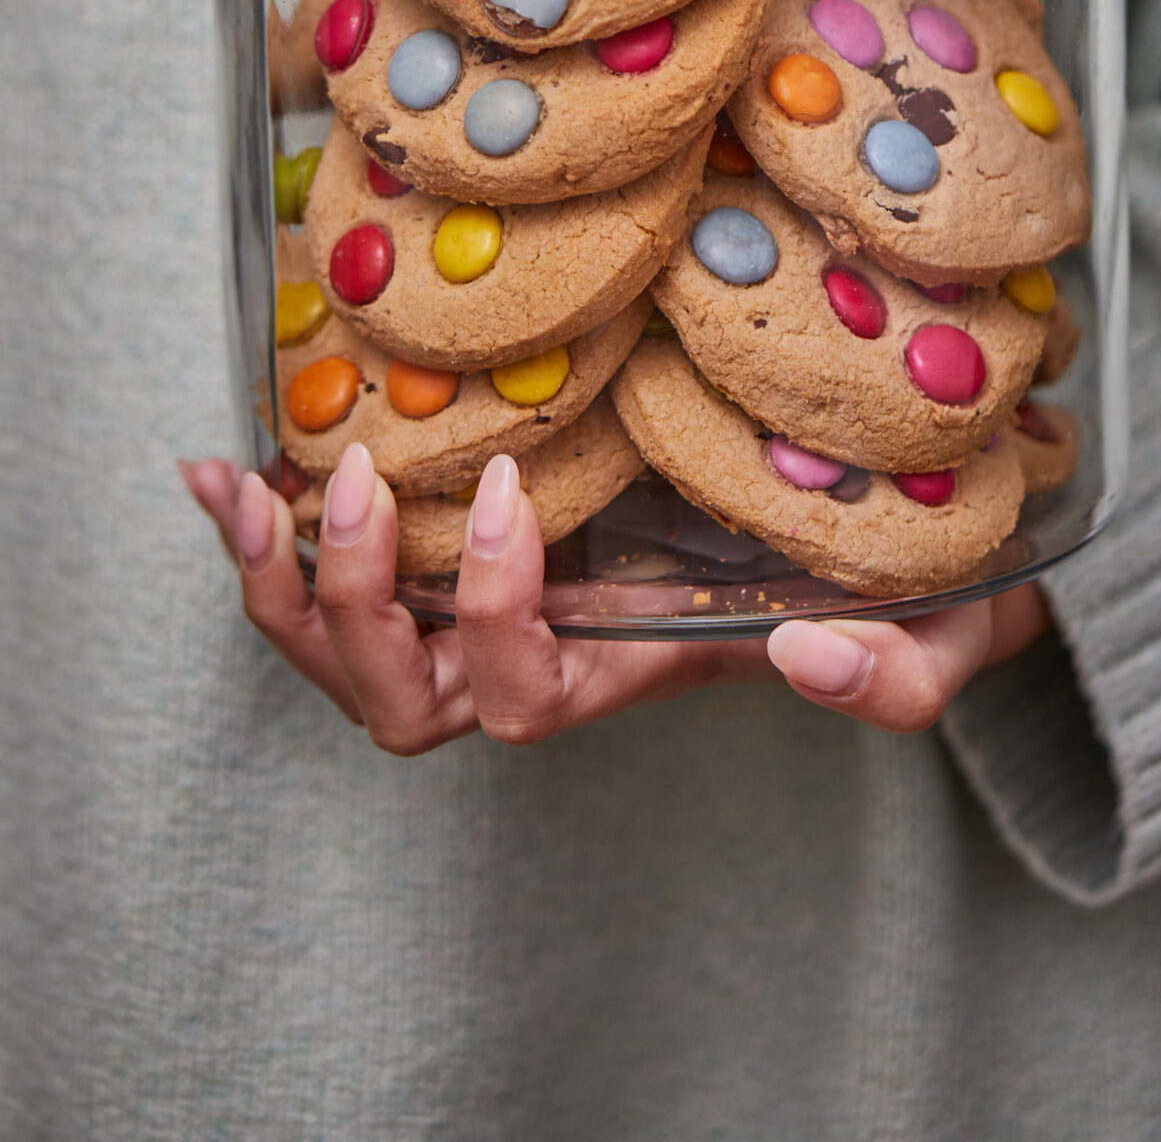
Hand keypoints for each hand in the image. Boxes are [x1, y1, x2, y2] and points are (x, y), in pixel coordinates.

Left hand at [180, 444, 1049, 751]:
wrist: (891, 538)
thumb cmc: (905, 587)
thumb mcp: (938, 634)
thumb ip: (899, 675)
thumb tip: (806, 656)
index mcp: (627, 664)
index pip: (524, 692)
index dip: (488, 610)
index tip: (506, 489)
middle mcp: (542, 650)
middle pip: (398, 696)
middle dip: (350, 603)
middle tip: (352, 483)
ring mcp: (490, 601)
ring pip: (345, 654)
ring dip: (279, 578)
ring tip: (244, 485)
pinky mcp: (461, 530)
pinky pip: (334, 571)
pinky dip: (265, 527)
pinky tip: (222, 465)